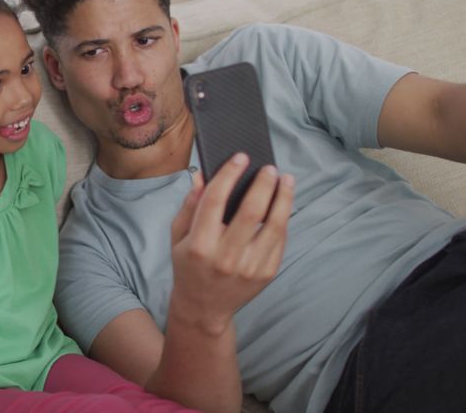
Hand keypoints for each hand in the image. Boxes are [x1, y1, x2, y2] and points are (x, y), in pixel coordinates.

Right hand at [168, 153, 293, 336]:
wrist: (204, 307)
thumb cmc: (189, 264)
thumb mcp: (178, 236)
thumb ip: (190, 205)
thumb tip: (202, 175)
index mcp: (199, 245)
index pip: (215, 201)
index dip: (229, 175)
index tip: (240, 157)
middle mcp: (225, 257)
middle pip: (251, 211)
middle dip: (263, 184)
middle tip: (269, 167)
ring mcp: (249, 268)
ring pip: (274, 225)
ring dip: (283, 198)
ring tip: (286, 180)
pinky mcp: (266, 274)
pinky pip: (279, 240)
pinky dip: (282, 219)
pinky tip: (282, 204)